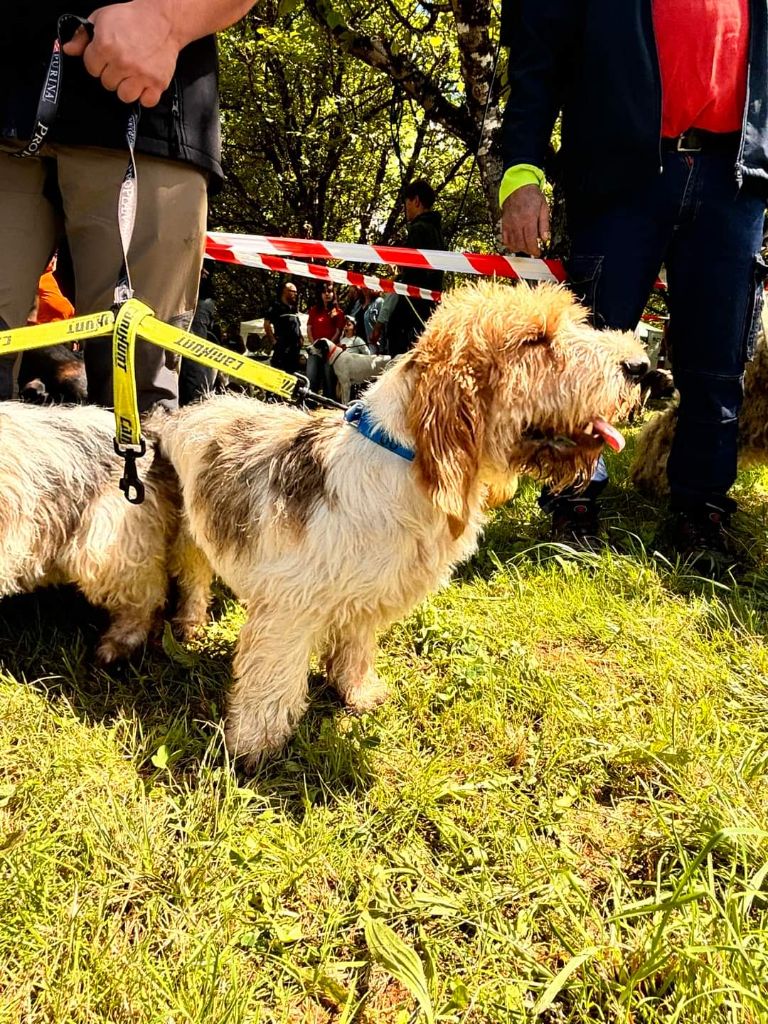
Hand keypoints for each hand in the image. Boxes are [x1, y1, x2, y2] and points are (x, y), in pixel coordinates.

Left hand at [62, 2, 182, 106]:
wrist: (163, 19)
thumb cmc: (132, 18)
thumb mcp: (101, 18)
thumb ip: (82, 36)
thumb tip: (68, 50)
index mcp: (106, 46)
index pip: (91, 69)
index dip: (97, 62)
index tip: (106, 56)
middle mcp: (123, 62)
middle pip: (107, 84)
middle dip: (112, 74)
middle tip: (122, 62)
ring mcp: (141, 74)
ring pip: (124, 96)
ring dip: (127, 87)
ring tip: (132, 75)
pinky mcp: (157, 82)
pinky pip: (146, 101)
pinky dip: (145, 95)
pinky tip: (144, 83)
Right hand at [501, 184, 550, 256]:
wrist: (517, 187)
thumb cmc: (532, 196)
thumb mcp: (544, 207)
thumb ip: (544, 224)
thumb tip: (545, 238)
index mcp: (529, 219)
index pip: (530, 241)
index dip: (534, 250)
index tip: (538, 253)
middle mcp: (518, 223)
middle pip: (521, 244)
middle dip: (528, 250)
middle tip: (533, 250)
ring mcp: (509, 224)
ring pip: (513, 244)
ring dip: (520, 249)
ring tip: (526, 247)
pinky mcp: (504, 224)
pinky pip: (505, 239)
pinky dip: (510, 245)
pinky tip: (516, 245)